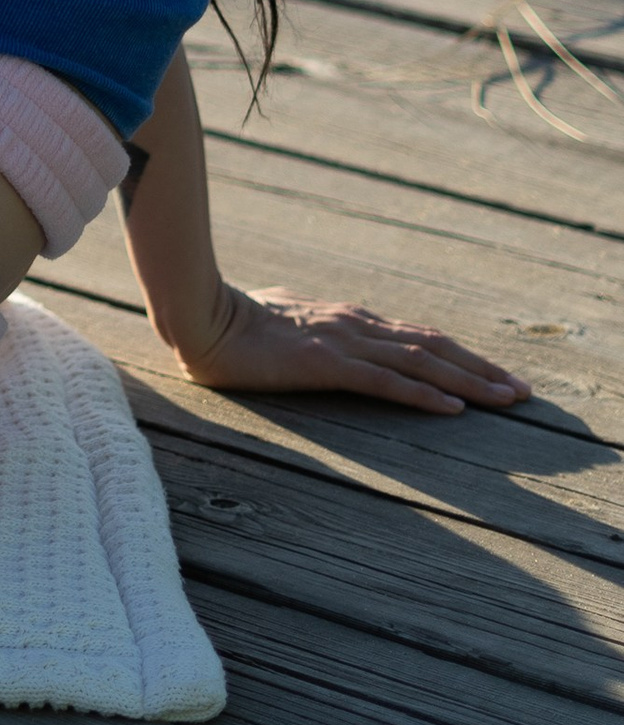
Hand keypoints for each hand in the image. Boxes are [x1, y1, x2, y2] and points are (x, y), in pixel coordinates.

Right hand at [171, 281, 527, 413]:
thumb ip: (312, 323)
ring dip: (470, 382)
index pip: (420, 336)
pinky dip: (423, 395)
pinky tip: (452, 408)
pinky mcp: (325, 364)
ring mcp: (343, 342)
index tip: (498, 376)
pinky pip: (385, 382)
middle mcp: (356, 325)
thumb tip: (315, 323)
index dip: (463, 356)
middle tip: (524, 393)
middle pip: (435, 347)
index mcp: (350, 318)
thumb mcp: (286, 318)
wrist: (200, 315)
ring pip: (421, 363)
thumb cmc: (235, 318)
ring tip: (507, 399)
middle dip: (483, 370)